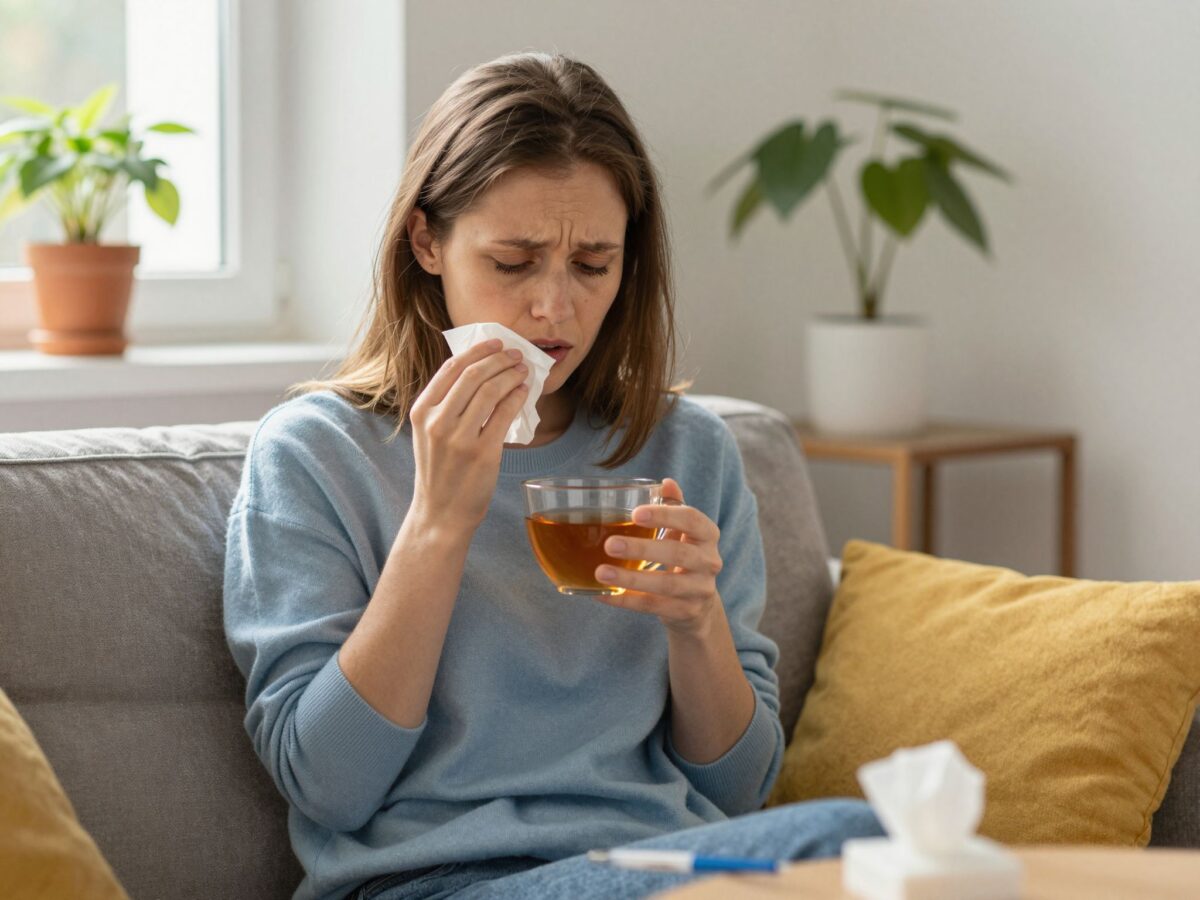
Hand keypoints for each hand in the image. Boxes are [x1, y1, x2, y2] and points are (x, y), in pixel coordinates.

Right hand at [408, 338, 529, 529]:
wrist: (441, 513)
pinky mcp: (482, 453)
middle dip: (499, 358)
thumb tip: (479, 370)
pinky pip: (504, 414)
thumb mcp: (429, 433)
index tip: (495, 343)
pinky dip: (516, 398)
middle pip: (473, 375)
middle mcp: (437, 422)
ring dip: (511, 374)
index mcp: (421, 412)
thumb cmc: (440, 472)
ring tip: (522, 370)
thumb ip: (446, 404)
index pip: (450, 368)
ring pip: (490, 391)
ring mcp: (459, 438)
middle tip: (516, 354)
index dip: (477, 350)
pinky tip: (523, 392)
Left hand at [594, 478, 723, 634]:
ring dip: (631, 579)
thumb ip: (673, 506)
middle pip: (678, 554)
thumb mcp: (683, 532)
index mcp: (707, 535)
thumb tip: (666, 482)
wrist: (699, 605)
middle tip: (610, 544)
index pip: (691, 520)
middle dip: (642, 548)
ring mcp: (699, 590)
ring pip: (666, 585)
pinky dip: (625, 601)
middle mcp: (709, 562)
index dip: (665, 515)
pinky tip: (602, 593)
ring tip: (601, 572)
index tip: (636, 513)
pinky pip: (653, 607)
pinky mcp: (685, 612)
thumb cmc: (685, 557)